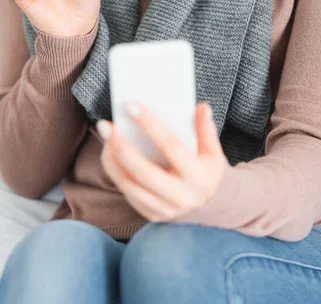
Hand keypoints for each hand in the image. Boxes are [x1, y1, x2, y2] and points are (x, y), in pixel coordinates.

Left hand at [97, 101, 227, 222]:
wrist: (204, 207)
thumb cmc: (205, 172)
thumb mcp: (213, 152)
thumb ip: (206, 129)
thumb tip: (202, 108)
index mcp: (198, 177)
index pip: (171, 147)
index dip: (151, 126)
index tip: (132, 107)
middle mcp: (181, 196)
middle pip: (143, 171)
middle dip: (121, 145)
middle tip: (105, 125)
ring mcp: (164, 209)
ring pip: (129, 184)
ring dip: (112, 159)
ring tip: (105, 136)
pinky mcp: (151, 214)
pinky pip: (127, 193)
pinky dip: (115, 172)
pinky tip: (109, 153)